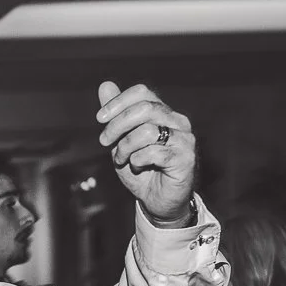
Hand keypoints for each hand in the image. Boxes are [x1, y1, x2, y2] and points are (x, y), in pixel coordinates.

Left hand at [97, 81, 196, 224]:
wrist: (157, 200)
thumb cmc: (141, 169)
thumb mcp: (121, 140)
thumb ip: (116, 115)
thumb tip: (105, 85)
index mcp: (163, 113)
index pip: (142, 93)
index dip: (118, 102)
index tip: (100, 118)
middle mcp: (178, 122)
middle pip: (144, 108)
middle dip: (117, 124)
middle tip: (104, 141)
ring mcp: (184, 140)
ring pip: (147, 131)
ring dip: (126, 147)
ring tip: (122, 159)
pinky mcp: (186, 159)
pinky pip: (154, 153)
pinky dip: (137, 160)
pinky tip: (137, 166)